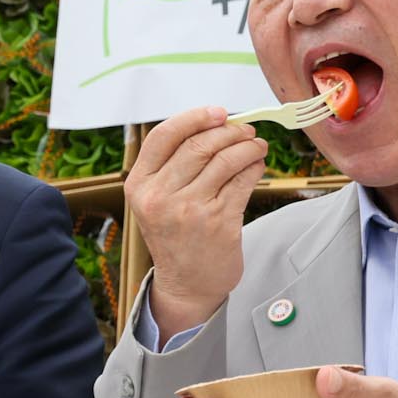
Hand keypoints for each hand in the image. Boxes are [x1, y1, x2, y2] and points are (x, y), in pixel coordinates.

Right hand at [127, 107, 266, 338]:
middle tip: (246, 130)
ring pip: (226, 160)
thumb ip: (173, 165)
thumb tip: (215, 122)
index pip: (164, 136)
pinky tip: (257, 165)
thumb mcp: (157, 200)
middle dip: (229, 131)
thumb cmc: (175, 236)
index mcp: (140, 186)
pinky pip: (242, 181)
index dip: (195, 117)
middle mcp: (160, 197)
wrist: (186, 285)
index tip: (219, 112)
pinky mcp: (219, 223)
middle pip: (200, 144)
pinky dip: (254, 167)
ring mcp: (190, 210)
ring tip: (256, 146)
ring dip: (248, 146)